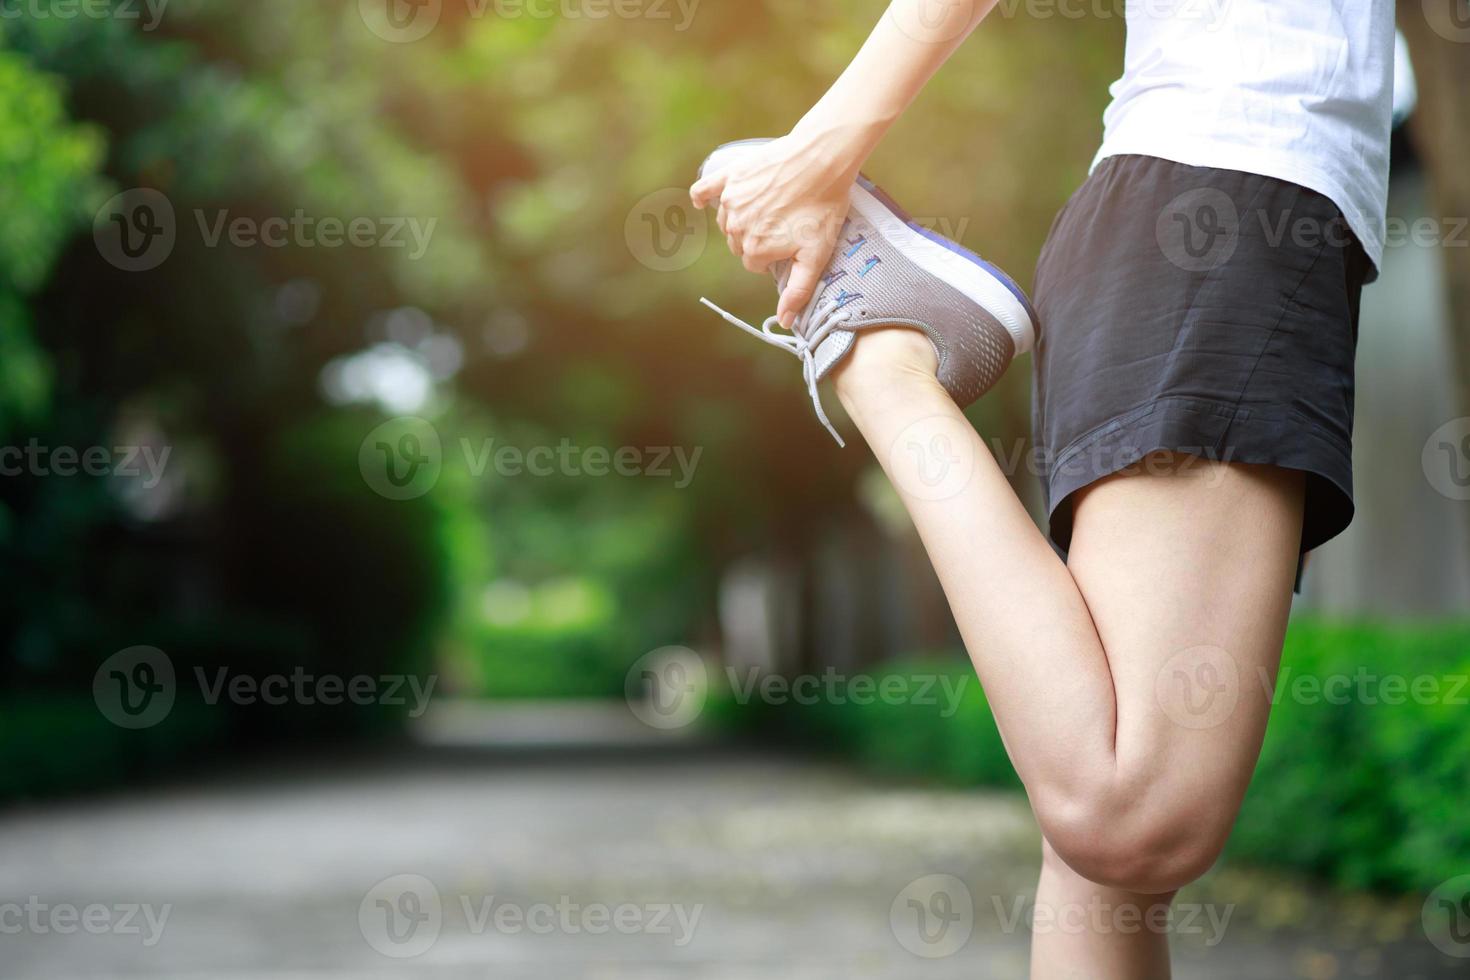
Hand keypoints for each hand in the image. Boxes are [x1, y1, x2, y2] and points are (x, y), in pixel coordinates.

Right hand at [690, 133, 854, 329]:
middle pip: (739, 244)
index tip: (789, 241)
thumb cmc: (823, 206)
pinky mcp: (730, 177)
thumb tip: (784, 322)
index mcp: (755, 250)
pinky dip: (702, 196)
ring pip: (728, 221)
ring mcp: (730, 202)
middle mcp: (736, 228)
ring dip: (742, 219)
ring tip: (770, 206)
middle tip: (783, 223)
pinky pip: (704, 189)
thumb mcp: (816, 254)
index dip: (772, 255)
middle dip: (757, 238)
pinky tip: (702, 202)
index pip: (754, 264)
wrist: (822, 159)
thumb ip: (798, 290)